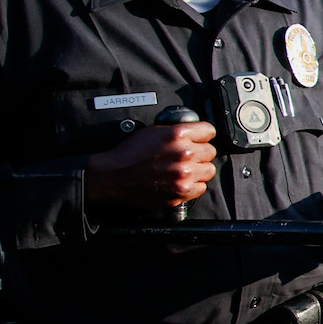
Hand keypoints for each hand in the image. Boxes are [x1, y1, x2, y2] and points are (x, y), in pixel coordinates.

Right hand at [85, 121, 217, 210]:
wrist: (112, 177)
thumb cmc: (129, 154)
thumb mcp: (153, 131)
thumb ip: (178, 131)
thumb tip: (196, 134)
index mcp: (177, 135)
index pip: (209, 131)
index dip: (203, 135)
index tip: (200, 139)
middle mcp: (184, 154)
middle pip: (210, 151)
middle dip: (200, 153)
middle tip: (186, 157)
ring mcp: (184, 174)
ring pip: (209, 170)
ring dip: (199, 170)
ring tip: (183, 169)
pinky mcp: (181, 192)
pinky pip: (201, 187)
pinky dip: (193, 185)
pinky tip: (179, 181)